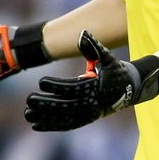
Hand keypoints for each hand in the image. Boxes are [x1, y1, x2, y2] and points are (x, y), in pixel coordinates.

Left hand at [24, 31, 158, 131]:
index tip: (40, 82)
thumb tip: (82, 33)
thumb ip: (94, 46)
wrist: (131, 89)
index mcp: (96, 88)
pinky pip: (68, 125)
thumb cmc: (116, 71)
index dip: (56, 86)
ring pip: (64, 118)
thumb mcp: (108, 58)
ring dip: (45, 117)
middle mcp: (93, 103)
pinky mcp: (87, 120)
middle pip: (65, 106)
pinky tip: (36, 125)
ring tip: (27, 114)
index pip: (72, 88)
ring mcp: (90, 114)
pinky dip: (52, 126)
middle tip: (29, 99)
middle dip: (46, 103)